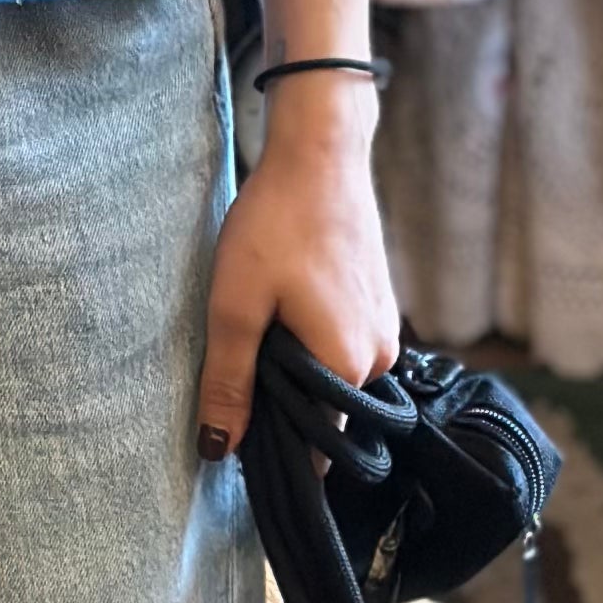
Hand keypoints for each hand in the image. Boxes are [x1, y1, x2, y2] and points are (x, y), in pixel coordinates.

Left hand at [196, 76, 396, 457]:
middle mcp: (380, 357)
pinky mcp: (379, 305)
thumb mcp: (235, 306)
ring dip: (296, 368)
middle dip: (283, 402)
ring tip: (260, 329)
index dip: (274, 444)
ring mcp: (385, 330)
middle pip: (325, 409)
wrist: (320, 152)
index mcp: (348, 366)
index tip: (238, 429)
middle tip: (240, 364)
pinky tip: (284, 308)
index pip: (315, 442)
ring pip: (333, 376)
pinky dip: (312, 342)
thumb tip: (217, 450)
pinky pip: (344, 347)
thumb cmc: (274, 225)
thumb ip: (228, 382)